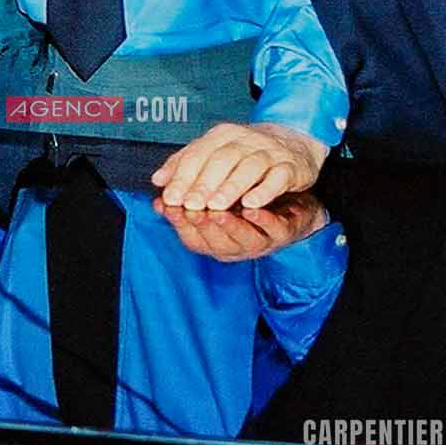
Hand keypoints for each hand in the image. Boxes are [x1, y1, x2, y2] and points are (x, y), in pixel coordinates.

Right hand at [152, 190, 330, 261]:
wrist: (288, 200)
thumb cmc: (243, 200)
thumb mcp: (212, 197)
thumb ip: (188, 196)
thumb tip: (157, 197)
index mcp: (217, 242)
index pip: (192, 239)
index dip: (178, 223)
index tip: (168, 204)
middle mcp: (237, 247)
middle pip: (216, 243)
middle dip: (202, 226)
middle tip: (190, 208)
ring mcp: (261, 242)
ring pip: (243, 241)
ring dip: (230, 227)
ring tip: (218, 211)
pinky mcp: (284, 232)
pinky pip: (273, 231)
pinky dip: (262, 222)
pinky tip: (252, 209)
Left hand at [153, 121, 328, 209]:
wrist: (293, 148)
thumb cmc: (245, 157)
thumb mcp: (214, 156)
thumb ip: (185, 166)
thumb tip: (157, 180)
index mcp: (221, 135)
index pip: (197, 154)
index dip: (182, 177)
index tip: (171, 199)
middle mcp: (244, 139)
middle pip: (220, 160)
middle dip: (203, 184)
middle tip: (190, 206)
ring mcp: (269, 151)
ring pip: (247, 167)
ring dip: (230, 188)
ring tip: (215, 207)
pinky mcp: (289, 166)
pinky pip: (276, 178)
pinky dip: (263, 191)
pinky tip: (251, 205)